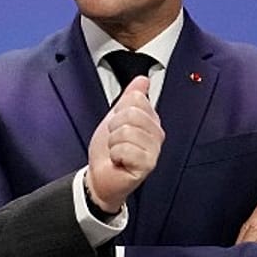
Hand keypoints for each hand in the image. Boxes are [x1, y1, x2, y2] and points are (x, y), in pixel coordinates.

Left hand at [86, 76, 163, 212]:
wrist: (101, 176)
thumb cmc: (108, 151)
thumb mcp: (115, 117)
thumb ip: (129, 97)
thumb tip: (143, 79)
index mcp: (151, 120)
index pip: (136, 99)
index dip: (119, 111)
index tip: (118, 125)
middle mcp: (156, 134)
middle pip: (131, 113)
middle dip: (114, 127)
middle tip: (115, 141)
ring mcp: (154, 149)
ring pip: (127, 131)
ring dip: (113, 143)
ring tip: (117, 151)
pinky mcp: (148, 164)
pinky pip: (126, 149)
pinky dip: (116, 155)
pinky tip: (120, 161)